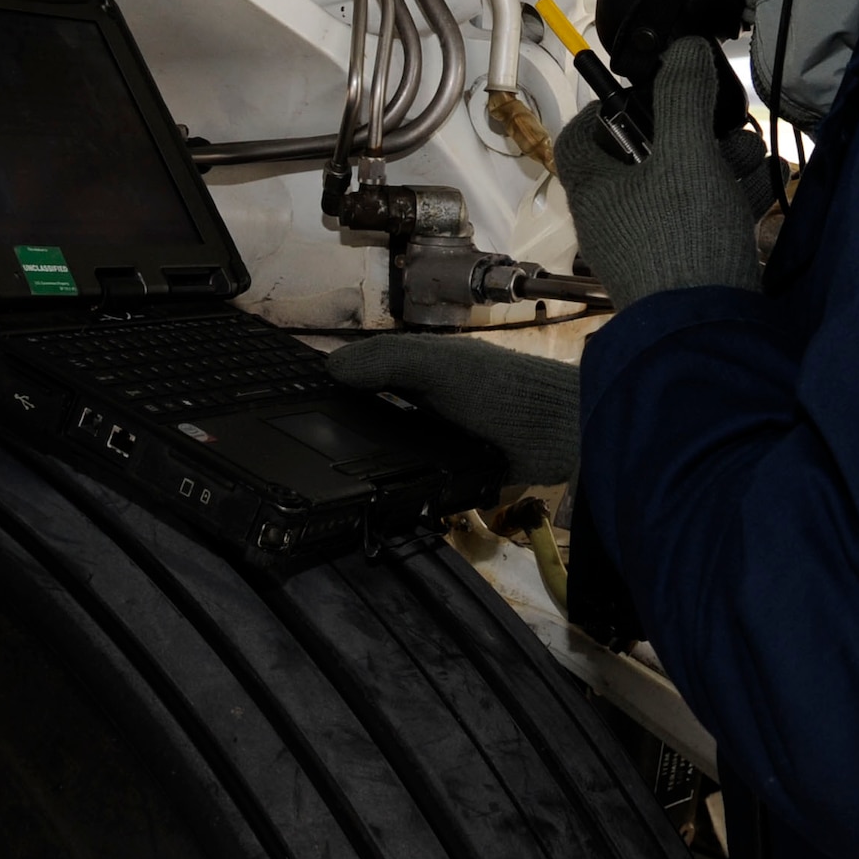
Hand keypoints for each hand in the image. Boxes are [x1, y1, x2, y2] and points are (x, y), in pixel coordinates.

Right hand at [325, 334, 579, 484]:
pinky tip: (376, 498)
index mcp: (428, 366)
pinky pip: (422, 477)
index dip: (341, 383)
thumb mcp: (439, 364)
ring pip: (397, 447)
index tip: (298, 402)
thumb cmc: (499, 387)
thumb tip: (329, 366)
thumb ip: (389, 360)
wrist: (560, 433)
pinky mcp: (462, 473)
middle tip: (305, 451)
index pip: (373, 371)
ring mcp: (448, 437)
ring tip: (330, 478)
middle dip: (349, 427)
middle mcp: (434, 399)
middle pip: (381, 413)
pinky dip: (402, 483)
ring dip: (373, 458)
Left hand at [553, 36, 764, 309]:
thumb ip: (684, 95)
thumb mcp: (685, 154)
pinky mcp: (689, 264)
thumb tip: (683, 48)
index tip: (650, 89)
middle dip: (695, 130)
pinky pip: (707, 216)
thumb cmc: (682, 239)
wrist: (709, 335)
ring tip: (753, 156)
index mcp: (595, 187)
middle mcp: (617, 215)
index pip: (582, 134)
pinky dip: (734, 195)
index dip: (611, 104)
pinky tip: (766, 184)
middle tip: (727, 123)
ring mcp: (654, 243)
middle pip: (648, 153)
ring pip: (685, 183)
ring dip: (723, 160)